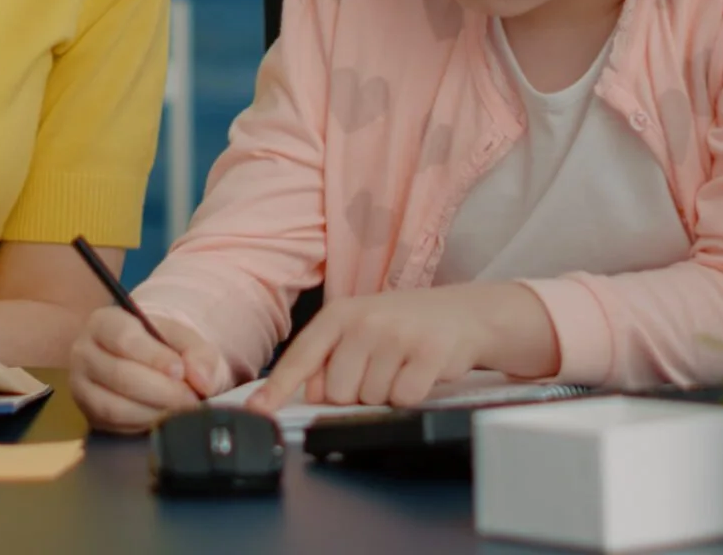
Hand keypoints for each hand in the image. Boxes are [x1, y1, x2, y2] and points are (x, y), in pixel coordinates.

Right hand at [70, 308, 230, 434]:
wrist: (148, 362)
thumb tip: (202, 379)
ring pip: (115, 406)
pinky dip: (146, 424)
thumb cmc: (164, 345)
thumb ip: (199, 352)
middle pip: (120, 375)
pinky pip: (116, 426)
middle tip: (192, 398)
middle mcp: (84, 352)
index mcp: (104, 322)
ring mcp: (81, 386)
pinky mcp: (89, 414)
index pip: (124, 338)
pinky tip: (166, 417)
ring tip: (182, 409)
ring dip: (155, 411)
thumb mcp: (184, 338)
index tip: (180, 371)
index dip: (154, 357)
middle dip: (162, 390)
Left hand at [249, 284, 555, 412]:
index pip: (300, 357)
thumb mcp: (361, 329)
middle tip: (379, 369)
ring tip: (401, 367)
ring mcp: (396, 336)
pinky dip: (411, 397)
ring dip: (385, 394)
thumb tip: (308, 393)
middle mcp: (364, 321)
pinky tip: (419, 374)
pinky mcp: (427, 354)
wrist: (465, 313)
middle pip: (336, 392)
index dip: (276, 389)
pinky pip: (403, 400)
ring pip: (370, 399)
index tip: (257, 410)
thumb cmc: (405, 325)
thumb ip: (330, 358)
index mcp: (340, 315)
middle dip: (355, 393)